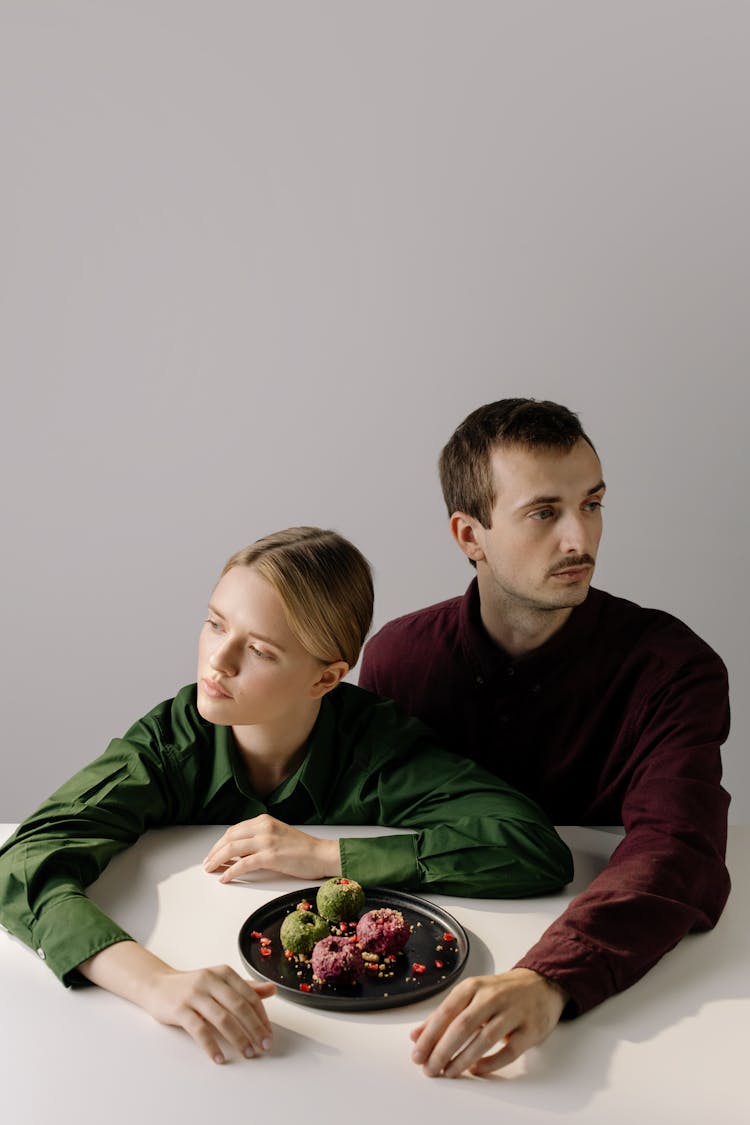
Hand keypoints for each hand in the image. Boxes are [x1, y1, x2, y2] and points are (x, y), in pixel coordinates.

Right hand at [141, 963, 276, 1063]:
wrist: (157, 985)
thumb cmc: (193, 987)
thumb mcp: (220, 982)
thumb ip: (246, 987)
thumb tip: (272, 989)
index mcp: (224, 973)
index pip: (249, 995)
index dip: (262, 1016)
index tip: (268, 1033)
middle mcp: (211, 980)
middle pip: (239, 1006)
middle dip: (255, 1028)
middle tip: (264, 1046)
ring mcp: (194, 994)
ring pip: (222, 1018)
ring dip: (238, 1038)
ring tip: (248, 1053)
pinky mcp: (179, 1009)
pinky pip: (199, 1030)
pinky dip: (211, 1046)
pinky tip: (219, 1057)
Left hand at [203, 815, 341, 880]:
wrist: (321, 855)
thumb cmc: (302, 849)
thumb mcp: (277, 836)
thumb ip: (258, 841)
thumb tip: (239, 854)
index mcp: (264, 821)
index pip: (234, 830)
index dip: (220, 843)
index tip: (213, 853)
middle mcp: (263, 827)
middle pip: (229, 838)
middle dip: (215, 852)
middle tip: (207, 863)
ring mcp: (266, 840)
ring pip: (232, 849)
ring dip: (218, 860)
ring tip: (210, 870)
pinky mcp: (270, 856)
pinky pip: (243, 864)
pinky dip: (231, 872)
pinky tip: (225, 878)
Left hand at [410, 967, 567, 1077]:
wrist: (541, 984)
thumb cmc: (500, 993)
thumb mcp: (470, 995)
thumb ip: (443, 1015)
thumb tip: (416, 1036)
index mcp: (473, 987)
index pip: (446, 1012)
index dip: (430, 1036)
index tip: (417, 1055)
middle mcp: (492, 996)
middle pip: (463, 1026)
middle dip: (442, 1050)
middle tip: (430, 1069)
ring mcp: (514, 1012)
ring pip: (485, 1038)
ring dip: (463, 1059)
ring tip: (449, 1072)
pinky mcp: (531, 1029)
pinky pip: (509, 1050)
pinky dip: (491, 1063)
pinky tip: (476, 1070)